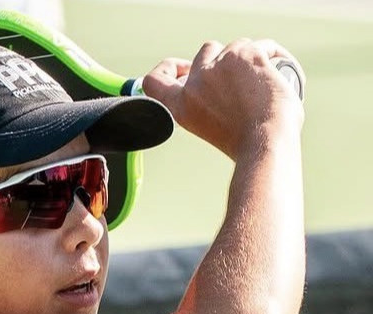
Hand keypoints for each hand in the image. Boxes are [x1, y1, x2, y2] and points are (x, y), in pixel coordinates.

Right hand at [141, 39, 304, 158]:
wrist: (266, 143)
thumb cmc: (245, 143)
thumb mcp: (208, 125)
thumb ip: (202, 103)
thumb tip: (217, 84)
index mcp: (180, 106)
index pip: (154, 81)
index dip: (169, 69)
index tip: (184, 70)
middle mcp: (195, 83)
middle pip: (206, 52)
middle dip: (225, 59)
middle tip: (244, 77)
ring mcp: (219, 65)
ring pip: (238, 45)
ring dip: (252, 58)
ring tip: (268, 80)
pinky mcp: (246, 55)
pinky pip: (265, 46)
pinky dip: (276, 56)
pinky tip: (283, 71)